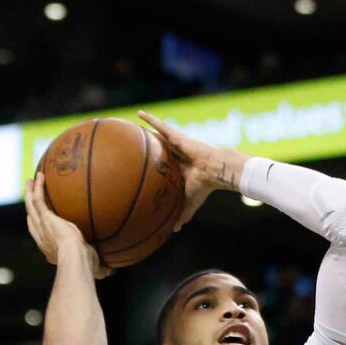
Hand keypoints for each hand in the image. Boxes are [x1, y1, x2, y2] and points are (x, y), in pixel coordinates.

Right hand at [25, 173, 110, 278]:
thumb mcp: (94, 268)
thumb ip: (101, 269)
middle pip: (32, 220)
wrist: (76, 258)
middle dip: (31, 208)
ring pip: (31, 206)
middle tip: (31, 196)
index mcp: (50, 250)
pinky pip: (37, 199)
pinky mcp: (44, 217)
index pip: (41, 237)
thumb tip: (112, 273)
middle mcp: (42, 238)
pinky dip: (38, 187)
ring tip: (31, 181)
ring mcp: (41, 227)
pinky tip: (40, 175)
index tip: (42, 220)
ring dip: (30, 193)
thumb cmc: (86, 266)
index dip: (39, 228)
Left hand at [139, 110, 248, 229]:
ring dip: (146, 131)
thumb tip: (175, 231)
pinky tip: (138, 113)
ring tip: (130, 127)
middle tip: (131, 147)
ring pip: (157, 136)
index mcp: (179, 169)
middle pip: (158, 150)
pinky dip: (150, 119)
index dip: (155, 167)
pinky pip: (160, 126)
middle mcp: (177, 155)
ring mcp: (176, 145)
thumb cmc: (203, 187)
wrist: (214, 172)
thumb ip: (182, 214)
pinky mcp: (177, 137)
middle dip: (147, 147)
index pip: (164, 168)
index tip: (143, 169)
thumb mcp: (189, 203)